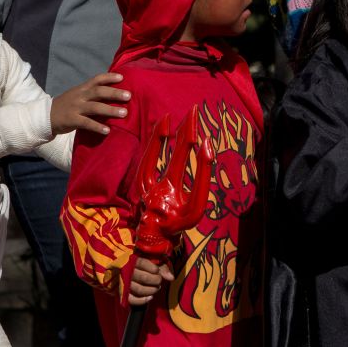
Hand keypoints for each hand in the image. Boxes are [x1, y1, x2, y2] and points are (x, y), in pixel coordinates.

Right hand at [50, 73, 130, 134]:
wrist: (45, 116)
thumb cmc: (66, 106)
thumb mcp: (77, 95)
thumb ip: (90, 94)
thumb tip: (111, 94)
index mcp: (81, 89)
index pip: (96, 79)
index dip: (109, 77)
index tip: (122, 77)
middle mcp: (79, 96)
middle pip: (99, 92)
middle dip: (114, 93)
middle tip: (129, 96)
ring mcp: (75, 108)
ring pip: (95, 107)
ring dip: (111, 110)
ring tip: (124, 113)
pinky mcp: (72, 120)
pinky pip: (87, 123)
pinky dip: (97, 127)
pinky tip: (107, 131)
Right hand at [128, 256, 175, 306]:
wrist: (125, 271)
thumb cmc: (143, 264)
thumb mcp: (152, 261)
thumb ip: (162, 267)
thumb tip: (171, 278)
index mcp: (132, 259)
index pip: (142, 263)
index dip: (153, 268)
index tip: (157, 270)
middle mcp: (126, 271)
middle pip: (143, 278)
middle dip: (155, 280)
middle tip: (159, 280)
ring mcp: (124, 283)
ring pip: (139, 289)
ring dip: (151, 290)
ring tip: (156, 288)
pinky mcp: (123, 294)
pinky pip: (131, 299)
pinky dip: (142, 300)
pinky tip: (150, 297)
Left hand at [133, 106, 214, 263]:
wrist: (155, 237)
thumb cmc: (180, 222)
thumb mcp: (197, 207)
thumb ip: (202, 178)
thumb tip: (206, 148)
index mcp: (182, 201)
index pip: (196, 175)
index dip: (202, 157)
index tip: (207, 138)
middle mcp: (164, 194)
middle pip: (179, 158)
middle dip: (186, 132)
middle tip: (193, 110)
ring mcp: (150, 189)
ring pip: (156, 158)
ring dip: (162, 135)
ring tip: (168, 116)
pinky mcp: (141, 185)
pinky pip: (146, 161)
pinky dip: (153, 145)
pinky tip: (159, 130)